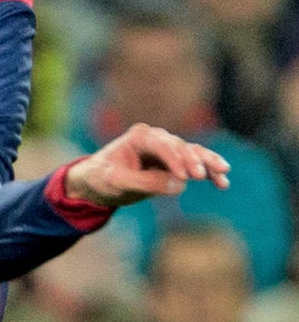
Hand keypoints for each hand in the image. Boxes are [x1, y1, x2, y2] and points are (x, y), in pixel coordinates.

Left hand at [62, 123, 229, 209]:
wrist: (97, 182)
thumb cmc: (102, 179)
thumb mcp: (118, 182)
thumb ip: (146, 183)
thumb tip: (180, 185)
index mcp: (139, 136)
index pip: (163, 146)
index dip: (176, 160)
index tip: (186, 177)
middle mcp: (156, 137)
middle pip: (181, 147)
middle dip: (194, 161)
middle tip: (203, 176)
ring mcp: (167, 148)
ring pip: (193, 153)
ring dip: (208, 163)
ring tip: (224, 174)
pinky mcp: (173, 161)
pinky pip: (195, 164)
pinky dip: (208, 172)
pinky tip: (222, 182)